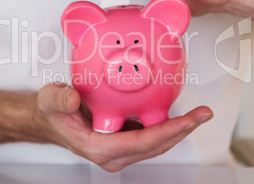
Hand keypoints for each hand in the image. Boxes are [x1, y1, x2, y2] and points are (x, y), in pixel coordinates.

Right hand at [33, 82, 212, 171]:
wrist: (53, 119)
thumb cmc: (53, 113)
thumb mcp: (50, 101)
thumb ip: (59, 100)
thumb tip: (73, 99)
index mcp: (99, 147)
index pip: (140, 143)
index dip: (167, 132)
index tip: (188, 120)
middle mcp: (113, 154)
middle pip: (156, 146)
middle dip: (182, 131)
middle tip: (203, 114)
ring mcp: (121, 149)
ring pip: (157, 143)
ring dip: (179, 129)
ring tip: (199, 114)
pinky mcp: (125, 140)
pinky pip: (151, 135)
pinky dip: (167, 125)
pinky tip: (178, 112)